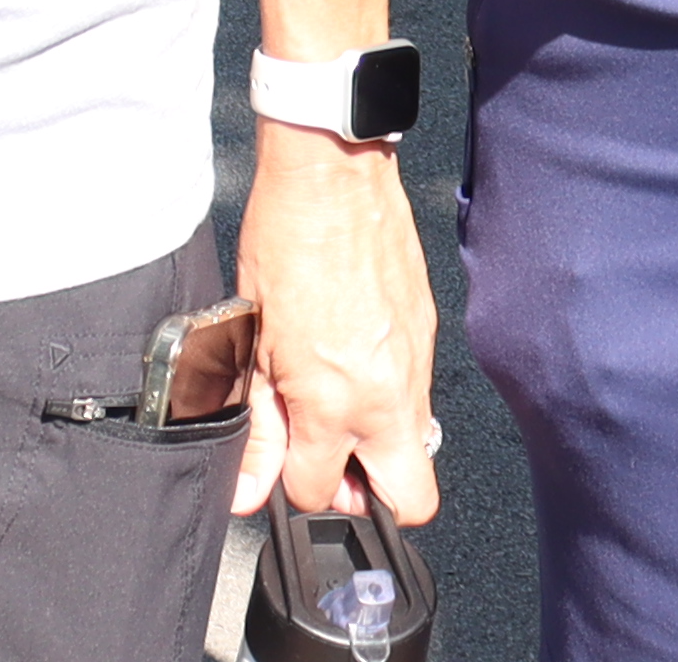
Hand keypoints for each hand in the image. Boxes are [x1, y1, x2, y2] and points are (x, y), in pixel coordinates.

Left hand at [226, 128, 440, 526]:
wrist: (332, 176)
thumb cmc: (286, 241)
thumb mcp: (250, 339)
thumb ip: (256, 424)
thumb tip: (248, 489)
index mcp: (335, 401)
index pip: (320, 493)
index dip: (293, 483)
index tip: (282, 456)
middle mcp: (387, 397)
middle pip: (410, 502)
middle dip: (370, 496)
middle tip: (329, 457)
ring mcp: (417, 368)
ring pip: (417, 447)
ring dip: (378, 442)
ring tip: (333, 399)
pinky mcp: (429, 338)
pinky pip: (419, 397)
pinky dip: (389, 397)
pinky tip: (351, 358)